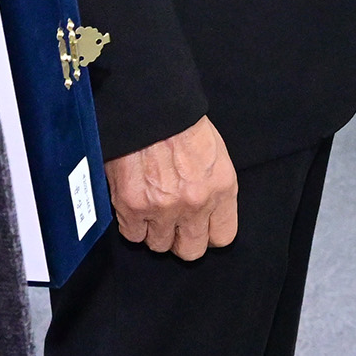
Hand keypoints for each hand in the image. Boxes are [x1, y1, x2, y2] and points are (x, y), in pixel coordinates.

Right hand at [106, 115, 237, 259]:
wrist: (149, 105)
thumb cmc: (182, 123)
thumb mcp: (215, 154)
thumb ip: (213, 189)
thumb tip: (206, 214)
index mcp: (221, 189)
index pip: (222, 237)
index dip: (208, 234)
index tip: (199, 227)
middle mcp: (195, 204)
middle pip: (190, 250)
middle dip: (181, 239)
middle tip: (172, 223)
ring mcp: (163, 209)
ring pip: (159, 245)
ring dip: (154, 230)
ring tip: (150, 208)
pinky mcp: (132, 207)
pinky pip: (132, 235)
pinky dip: (132, 224)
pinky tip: (134, 205)